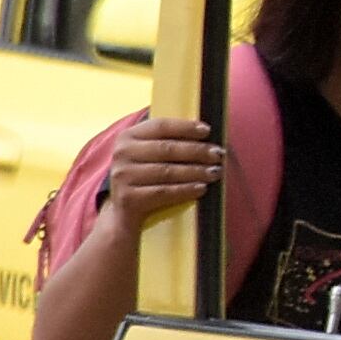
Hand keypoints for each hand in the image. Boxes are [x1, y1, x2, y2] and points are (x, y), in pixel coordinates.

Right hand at [98, 119, 221, 226]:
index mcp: (127, 137)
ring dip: (196, 171)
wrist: (121, 213)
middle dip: (197, 151)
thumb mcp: (147, 155)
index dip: (185, 127)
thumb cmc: (143, 178)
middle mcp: (122, 154)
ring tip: (216, 172)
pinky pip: (164, 192)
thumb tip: (205, 132)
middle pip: (166, 148)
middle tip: (219, 154)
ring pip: (167, 171)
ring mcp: (123, 176)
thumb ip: (168, 141)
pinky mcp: (128, 198)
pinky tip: (202, 188)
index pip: (160, 126)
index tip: (208, 131)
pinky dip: (185, 189)